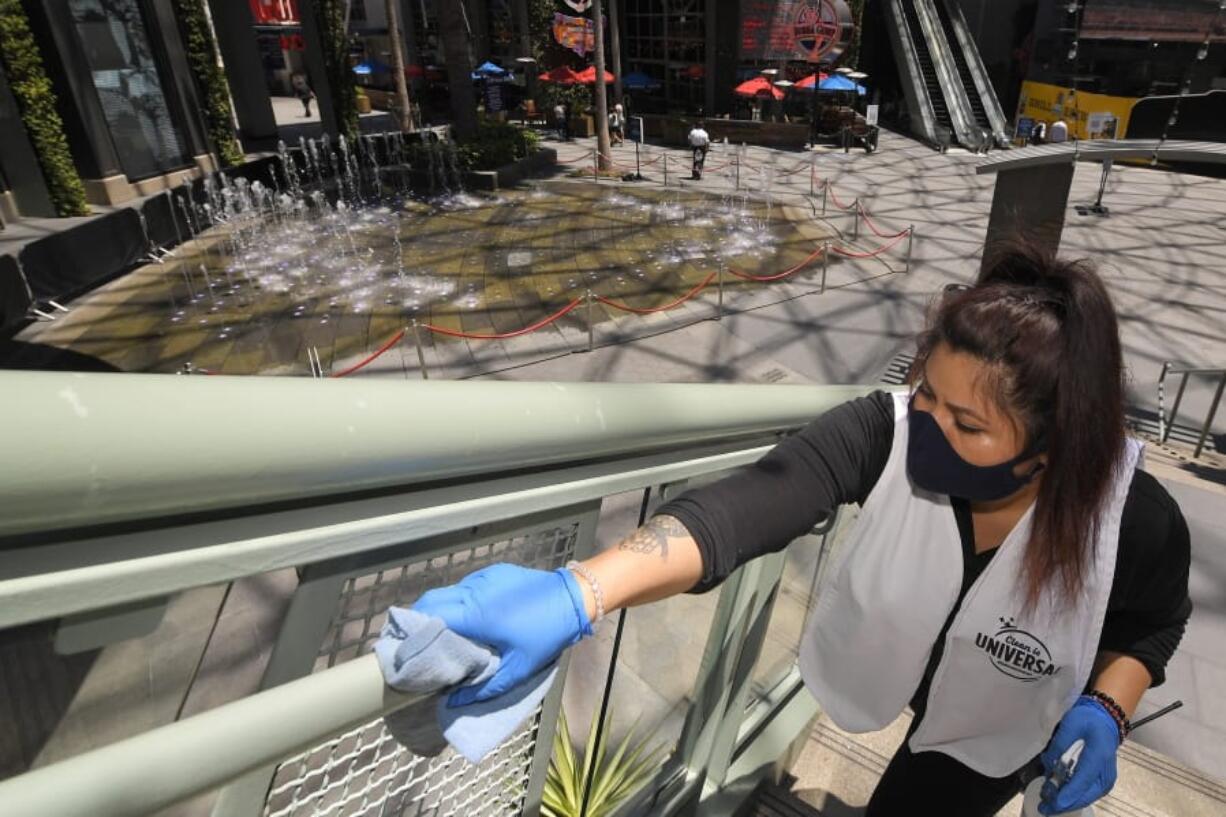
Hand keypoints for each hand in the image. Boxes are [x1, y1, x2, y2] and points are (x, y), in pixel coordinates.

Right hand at [411, 563, 591, 706]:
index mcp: (475, 613)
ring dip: (440, 611)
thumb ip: (483, 688)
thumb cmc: (545, 635)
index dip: (412, 630)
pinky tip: (468, 619)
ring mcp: (483, 577)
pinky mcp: (494, 572)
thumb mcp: (518, 668)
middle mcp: (474, 590)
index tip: (404, 648)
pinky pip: (467, 587)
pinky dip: (460, 602)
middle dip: (419, 620)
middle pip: (431, 599)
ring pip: (448, 592)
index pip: (428, 614)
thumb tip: (454, 702)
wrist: (573, 597)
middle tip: (417, 644)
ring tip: (442, 634)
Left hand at [1038, 696, 1121, 813]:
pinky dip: (1072, 797)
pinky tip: (1057, 798)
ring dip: (1066, 802)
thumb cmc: (1087, 720)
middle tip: (1044, 807)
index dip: (1069, 793)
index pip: (1083, 779)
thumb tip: (1048, 765)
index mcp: (1099, 756)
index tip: (1056, 802)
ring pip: (1085, 798)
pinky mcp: (1101, 783)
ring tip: (1047, 804)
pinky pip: (1086, 794)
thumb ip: (1059, 745)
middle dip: (1064, 802)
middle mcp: (1106, 773)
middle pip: (1085, 794)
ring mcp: (1105, 780)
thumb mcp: (1071, 724)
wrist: (1104, 721)